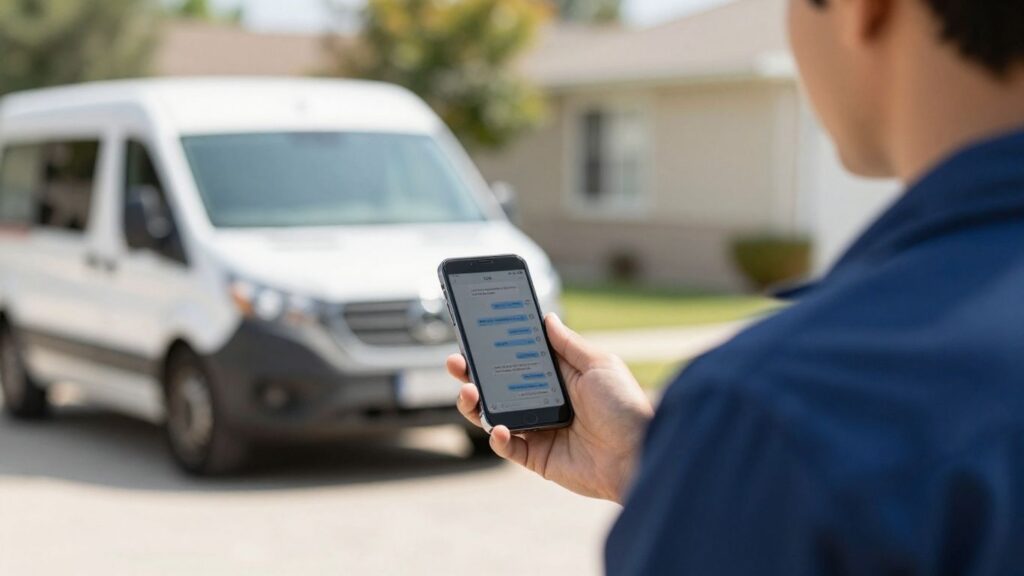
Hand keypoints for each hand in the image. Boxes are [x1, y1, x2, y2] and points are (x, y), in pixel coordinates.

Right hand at [447, 314, 653, 503]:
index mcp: (558, 377)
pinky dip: (498, 437)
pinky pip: (507, 446)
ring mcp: (538, 429)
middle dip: (473, 373)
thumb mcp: (599, 365)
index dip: (495, 347)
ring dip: (475, 403)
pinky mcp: (537, 457)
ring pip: (494, 414)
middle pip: (498, 386)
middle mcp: (544, 401)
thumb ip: (568, 344)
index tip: (473, 333)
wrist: (639, 453)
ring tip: (469, 392)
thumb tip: (546, 318)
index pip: (518, 358)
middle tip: (456, 362)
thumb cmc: (625, 406)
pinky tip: (500, 428)